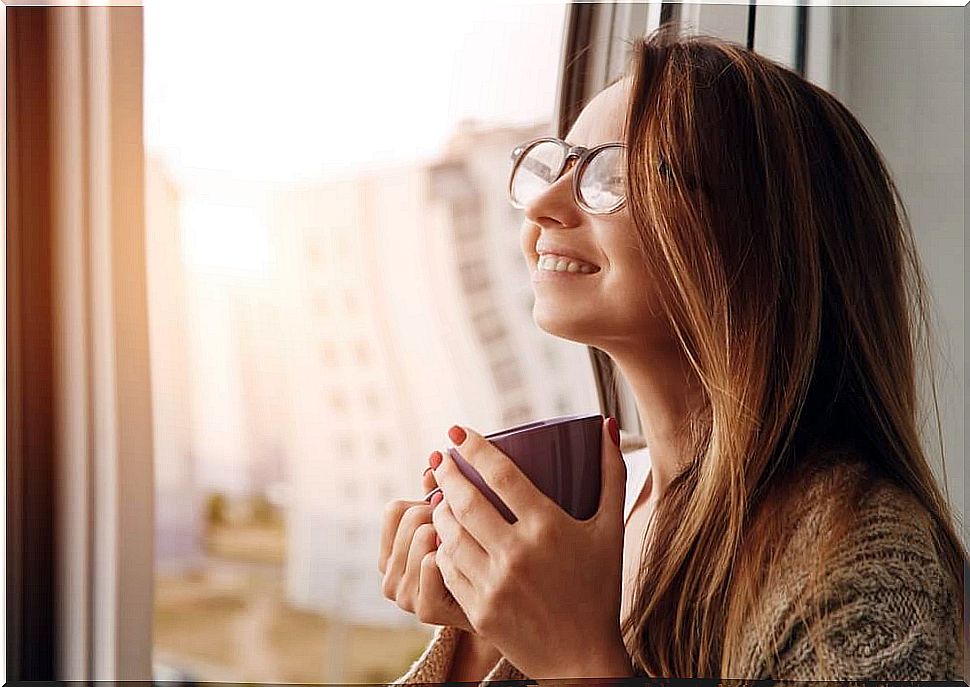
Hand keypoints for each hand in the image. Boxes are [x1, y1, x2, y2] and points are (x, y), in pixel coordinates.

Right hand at [378, 455, 474, 632]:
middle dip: (443, 513)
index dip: (426, 502)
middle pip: (412, 518)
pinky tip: (473, 562)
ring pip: (422, 534)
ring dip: (450, 531)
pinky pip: (433, 561)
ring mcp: (404, 595)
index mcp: (391, 551)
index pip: (395, 509)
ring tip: (475, 542)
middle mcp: (390, 575)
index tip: (453, 509)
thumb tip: (433, 462)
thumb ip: (441, 494)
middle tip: (471, 525)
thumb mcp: (458, 523)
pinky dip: (451, 555)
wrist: (505, 613)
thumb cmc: (481, 559)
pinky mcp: (424, 609)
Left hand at [430, 418, 632, 678]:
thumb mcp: (610, 530)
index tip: (457, 431)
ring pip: (450, 534)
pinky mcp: (479, 610)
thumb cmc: (599, 589)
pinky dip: (442, 548)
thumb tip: (607, 425)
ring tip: (440, 496)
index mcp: (549, 527)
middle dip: (446, 473)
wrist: (583, 658)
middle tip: (439, 458)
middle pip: (466, 500)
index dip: (474, 447)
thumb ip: (611, 474)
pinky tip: (444, 537)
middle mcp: (518, 553)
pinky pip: (448, 568)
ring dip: (440, 510)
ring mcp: (495, 583)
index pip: (501, 474)